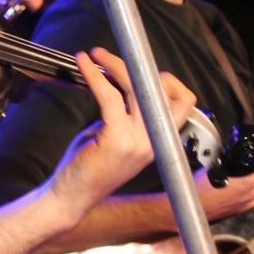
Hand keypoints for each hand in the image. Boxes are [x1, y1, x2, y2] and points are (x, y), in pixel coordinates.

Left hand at [46, 48, 196, 218]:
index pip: (182, 104)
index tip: (143, 69)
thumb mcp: (117, 138)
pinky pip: (109, 95)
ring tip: (94, 55)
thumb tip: (122, 88)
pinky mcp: (117, 138)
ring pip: (136, 88)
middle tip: (112, 57)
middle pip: (163, 90)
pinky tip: (84, 66)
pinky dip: (95, 76)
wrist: (71, 197)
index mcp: (158, 142)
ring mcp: (138, 141)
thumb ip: (127, 117)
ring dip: (114, 65)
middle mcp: (154, 141)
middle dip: (141, 67)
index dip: (167, 82)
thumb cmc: (89, 168)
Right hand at [199, 160, 253, 219]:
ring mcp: (243, 206)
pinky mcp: (237, 212)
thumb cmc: (199, 192)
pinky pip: (253, 204)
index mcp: (245, 186)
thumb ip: (221, 163)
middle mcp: (247, 197)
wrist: (192, 209)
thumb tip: (222, 156)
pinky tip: (248, 192)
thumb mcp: (211, 171)